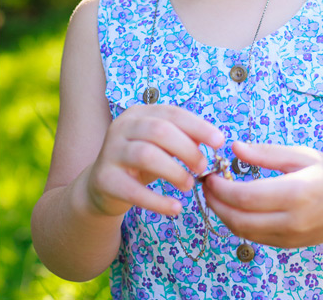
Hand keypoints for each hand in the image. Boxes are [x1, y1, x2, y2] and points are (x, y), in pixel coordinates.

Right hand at [84, 104, 222, 218]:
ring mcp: (110, 152)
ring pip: (146, 155)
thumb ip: (181, 140)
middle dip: (187, 149)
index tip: (220, 141)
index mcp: (137, 114)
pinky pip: (134, 190)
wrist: (102, 186)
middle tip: (202, 168)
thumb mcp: (159, 146)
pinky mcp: (104, 179)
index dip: (198, 126)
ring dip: (174, 171)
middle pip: (159, 131)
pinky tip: (175, 208)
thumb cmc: (139, 163)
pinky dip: (158, 201)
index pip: (171, 113)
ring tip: (189, 185)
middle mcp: (121, 127)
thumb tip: (211, 142)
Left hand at [203, 141, 322, 247]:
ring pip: (244, 232)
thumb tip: (234, 147)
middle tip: (206, 185)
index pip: (245, 197)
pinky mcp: (290, 245)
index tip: (210, 174)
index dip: (220, 188)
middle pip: (239, 219)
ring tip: (215, 195)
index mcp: (296, 193)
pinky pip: (255, 238)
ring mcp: (292, 237)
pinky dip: (237, 224)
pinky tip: (232, 207)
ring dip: (222, 215)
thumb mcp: (300, 155)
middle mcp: (294, 220)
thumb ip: (266, 153)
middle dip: (215, 202)